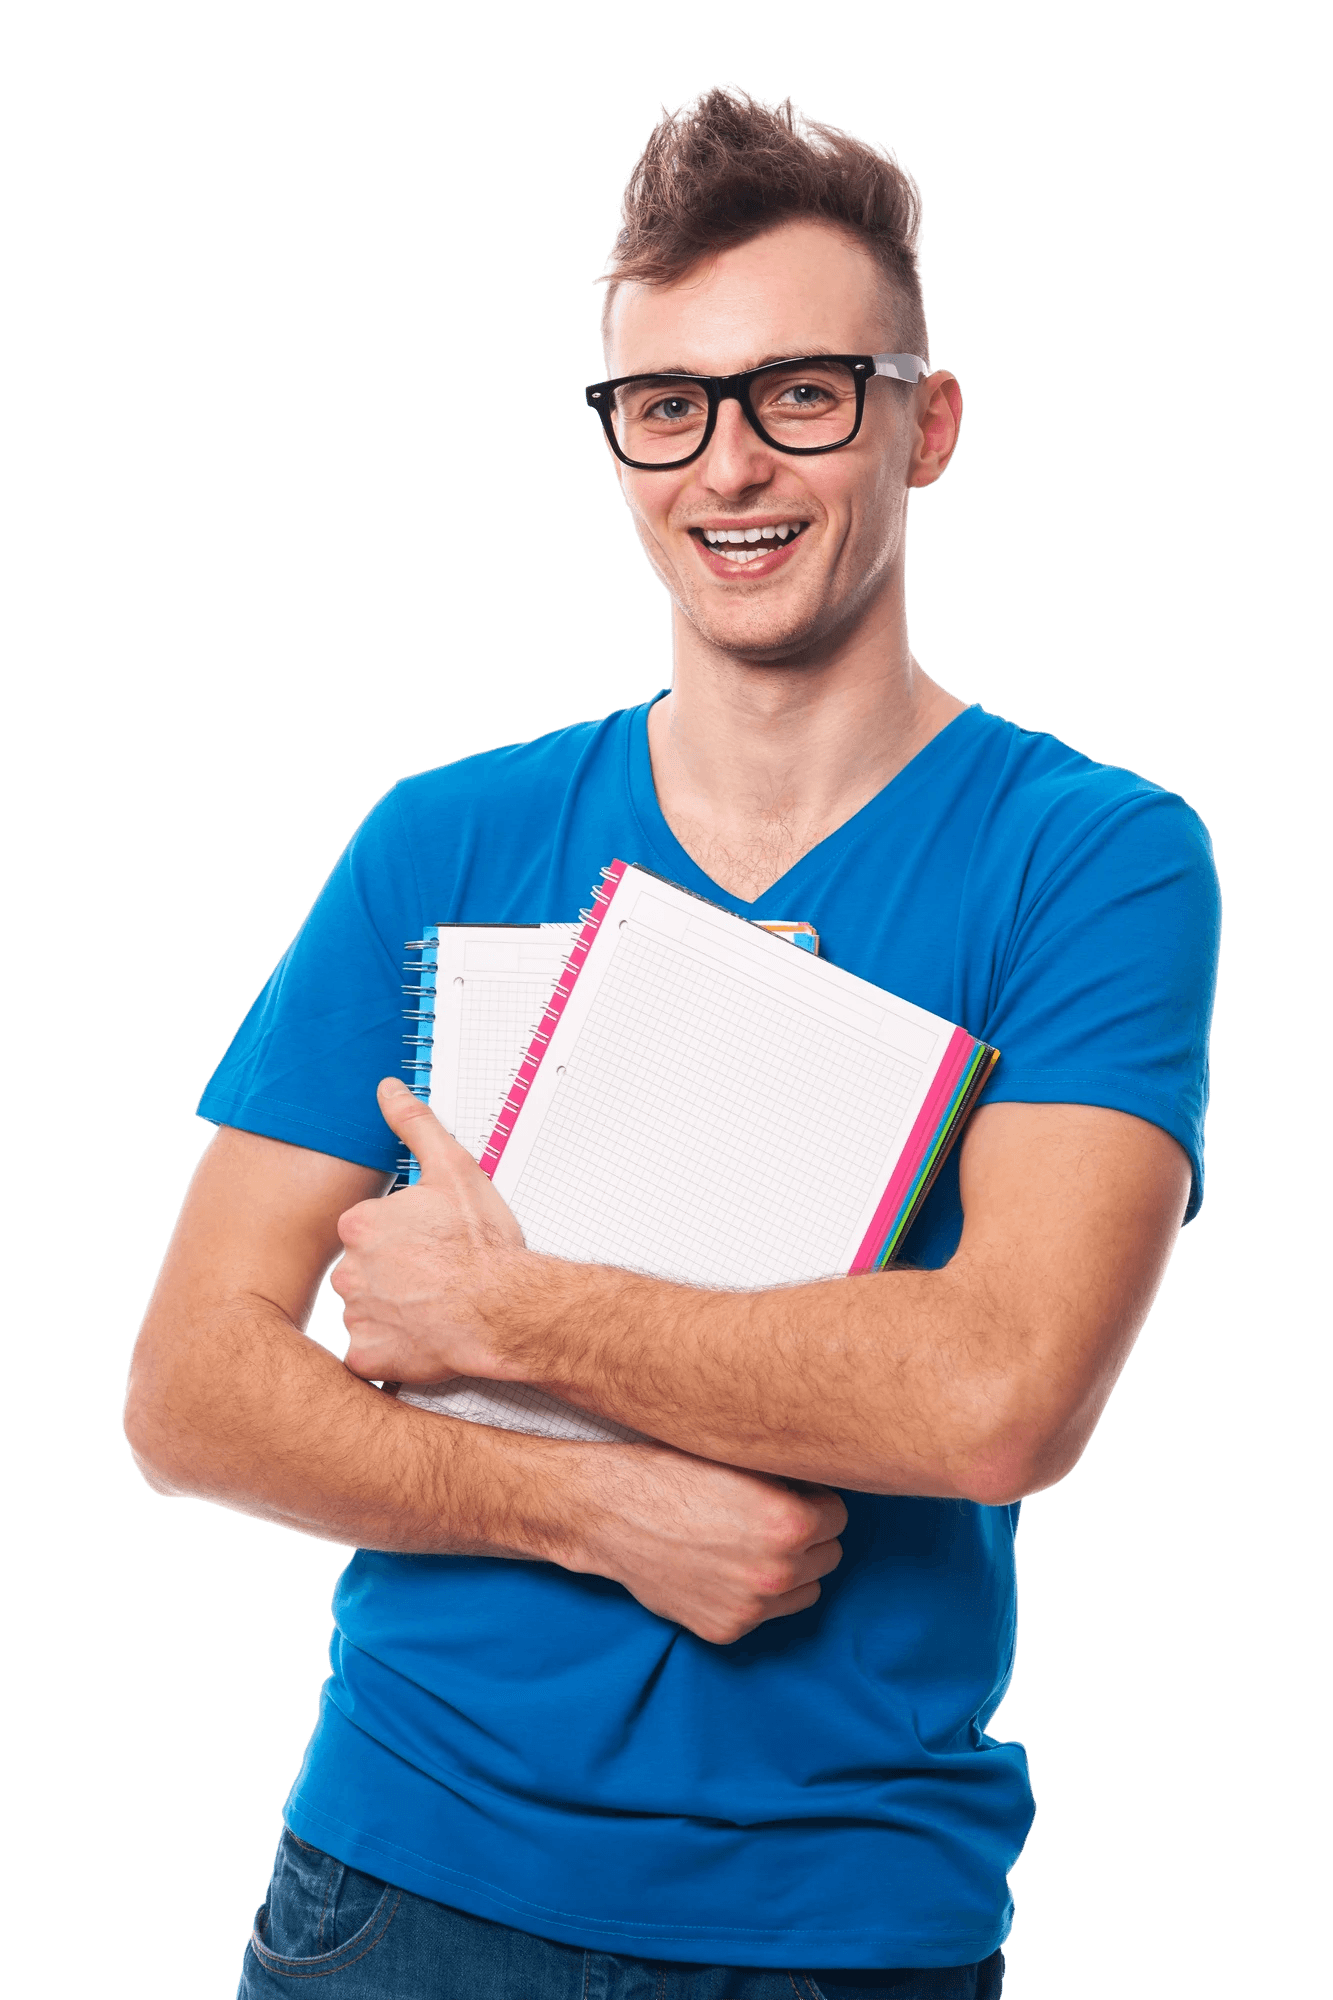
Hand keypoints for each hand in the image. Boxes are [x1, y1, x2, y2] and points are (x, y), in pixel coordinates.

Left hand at [331, 1079, 526, 1385]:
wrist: (505, 1307)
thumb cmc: (483, 1246)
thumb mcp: (452, 1169)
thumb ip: (415, 1125)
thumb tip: (389, 1091)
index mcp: (361, 1225)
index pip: (366, 1231)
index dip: (402, 1239)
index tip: (429, 1246)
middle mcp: (349, 1271)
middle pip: (363, 1272)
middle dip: (393, 1276)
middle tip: (435, 1278)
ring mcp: (357, 1317)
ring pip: (366, 1312)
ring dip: (392, 1312)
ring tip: (433, 1309)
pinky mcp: (368, 1356)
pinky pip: (367, 1355)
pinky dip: (390, 1350)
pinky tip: (421, 1338)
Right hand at [574, 1441, 847, 1645]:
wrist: (608, 1512)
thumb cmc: (669, 1472)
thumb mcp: (738, 1458)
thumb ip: (789, 1476)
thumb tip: (825, 1478)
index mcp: (789, 1522)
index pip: (838, 1514)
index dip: (813, 1498)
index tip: (791, 1491)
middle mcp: (776, 1570)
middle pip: (829, 1555)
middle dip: (808, 1535)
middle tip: (770, 1517)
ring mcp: (751, 1606)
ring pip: (806, 1590)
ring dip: (791, 1570)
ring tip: (751, 1544)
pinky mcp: (725, 1629)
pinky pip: (766, 1613)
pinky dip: (754, 1594)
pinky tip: (723, 1566)